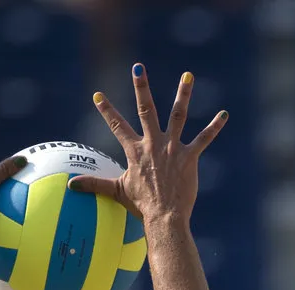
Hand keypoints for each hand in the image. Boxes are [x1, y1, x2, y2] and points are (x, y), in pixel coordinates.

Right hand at [68, 63, 227, 222]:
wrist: (164, 216)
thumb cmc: (141, 205)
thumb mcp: (116, 191)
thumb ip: (94, 184)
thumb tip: (71, 185)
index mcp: (135, 151)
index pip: (117, 125)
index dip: (106, 110)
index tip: (97, 95)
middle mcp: (153, 144)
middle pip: (145, 110)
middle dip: (141, 88)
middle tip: (137, 68)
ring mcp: (172, 148)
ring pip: (178, 116)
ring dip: (183, 95)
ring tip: (187, 75)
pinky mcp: (189, 157)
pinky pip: (204, 139)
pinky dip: (214, 127)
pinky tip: (224, 114)